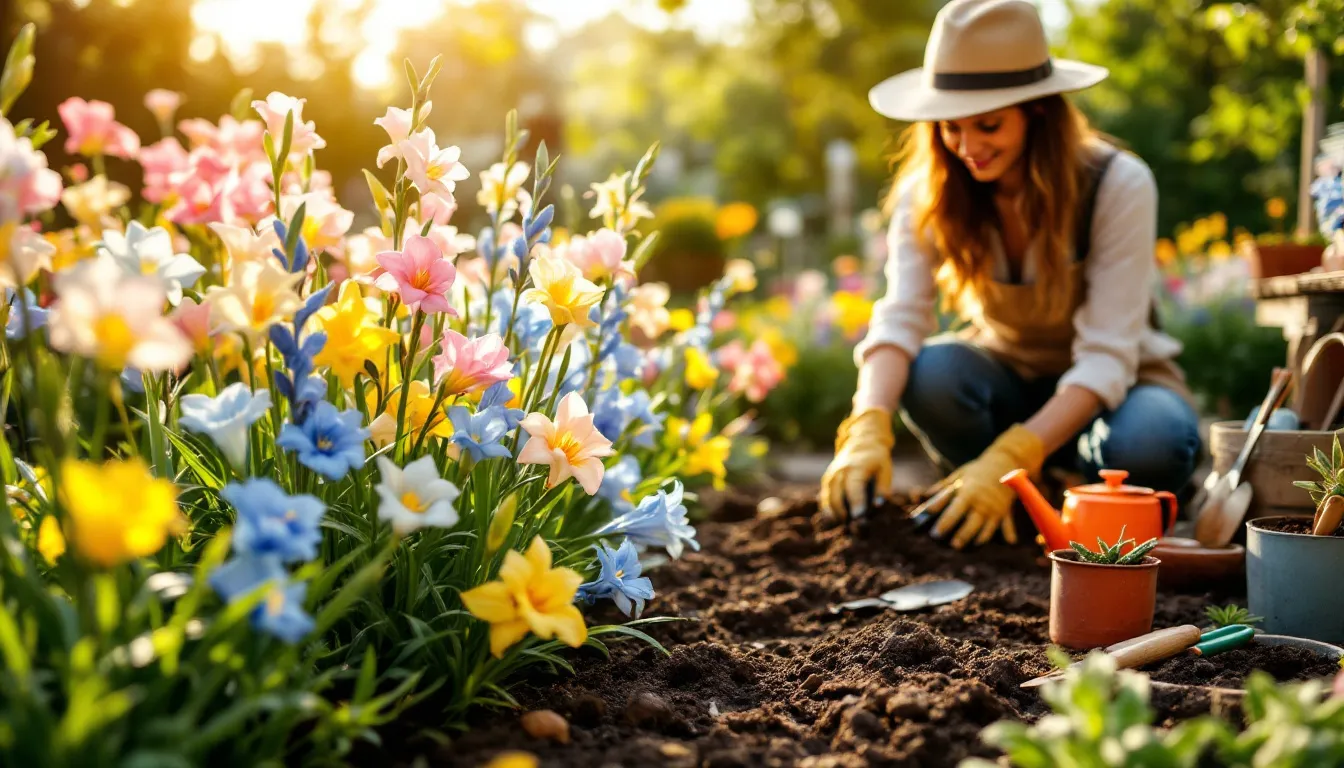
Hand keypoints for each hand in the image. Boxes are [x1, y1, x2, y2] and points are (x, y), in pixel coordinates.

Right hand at [819, 408, 894, 522]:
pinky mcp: (828, 479)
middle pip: (836, 495)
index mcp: (855, 467)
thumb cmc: (876, 458)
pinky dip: (828, 508)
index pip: (854, 488)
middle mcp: (840, 471)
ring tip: (844, 524)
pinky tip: (835, 518)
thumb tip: (879, 505)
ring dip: (834, 512)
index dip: (856, 504)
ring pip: (828, 497)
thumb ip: (883, 488)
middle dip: (842, 512)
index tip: (859, 518)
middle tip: (851, 526)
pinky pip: (825, 496)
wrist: (862, 441)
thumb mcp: (885, 469)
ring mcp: (832, 475)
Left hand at [925, 424, 1044, 548]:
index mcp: (969, 493)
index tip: (934, 533)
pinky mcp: (1005, 513)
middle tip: (951, 546)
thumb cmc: (977, 470)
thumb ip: (942, 488)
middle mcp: (983, 503)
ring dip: (976, 539)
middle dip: (962, 536)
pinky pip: (1005, 527)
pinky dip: (1004, 536)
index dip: (944, 523)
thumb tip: (924, 496)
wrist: (1005, 462)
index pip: (955, 511)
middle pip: (971, 524)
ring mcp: (995, 509)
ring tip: (965, 548)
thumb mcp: (959, 476)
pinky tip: (993, 542)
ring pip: (986, 530)